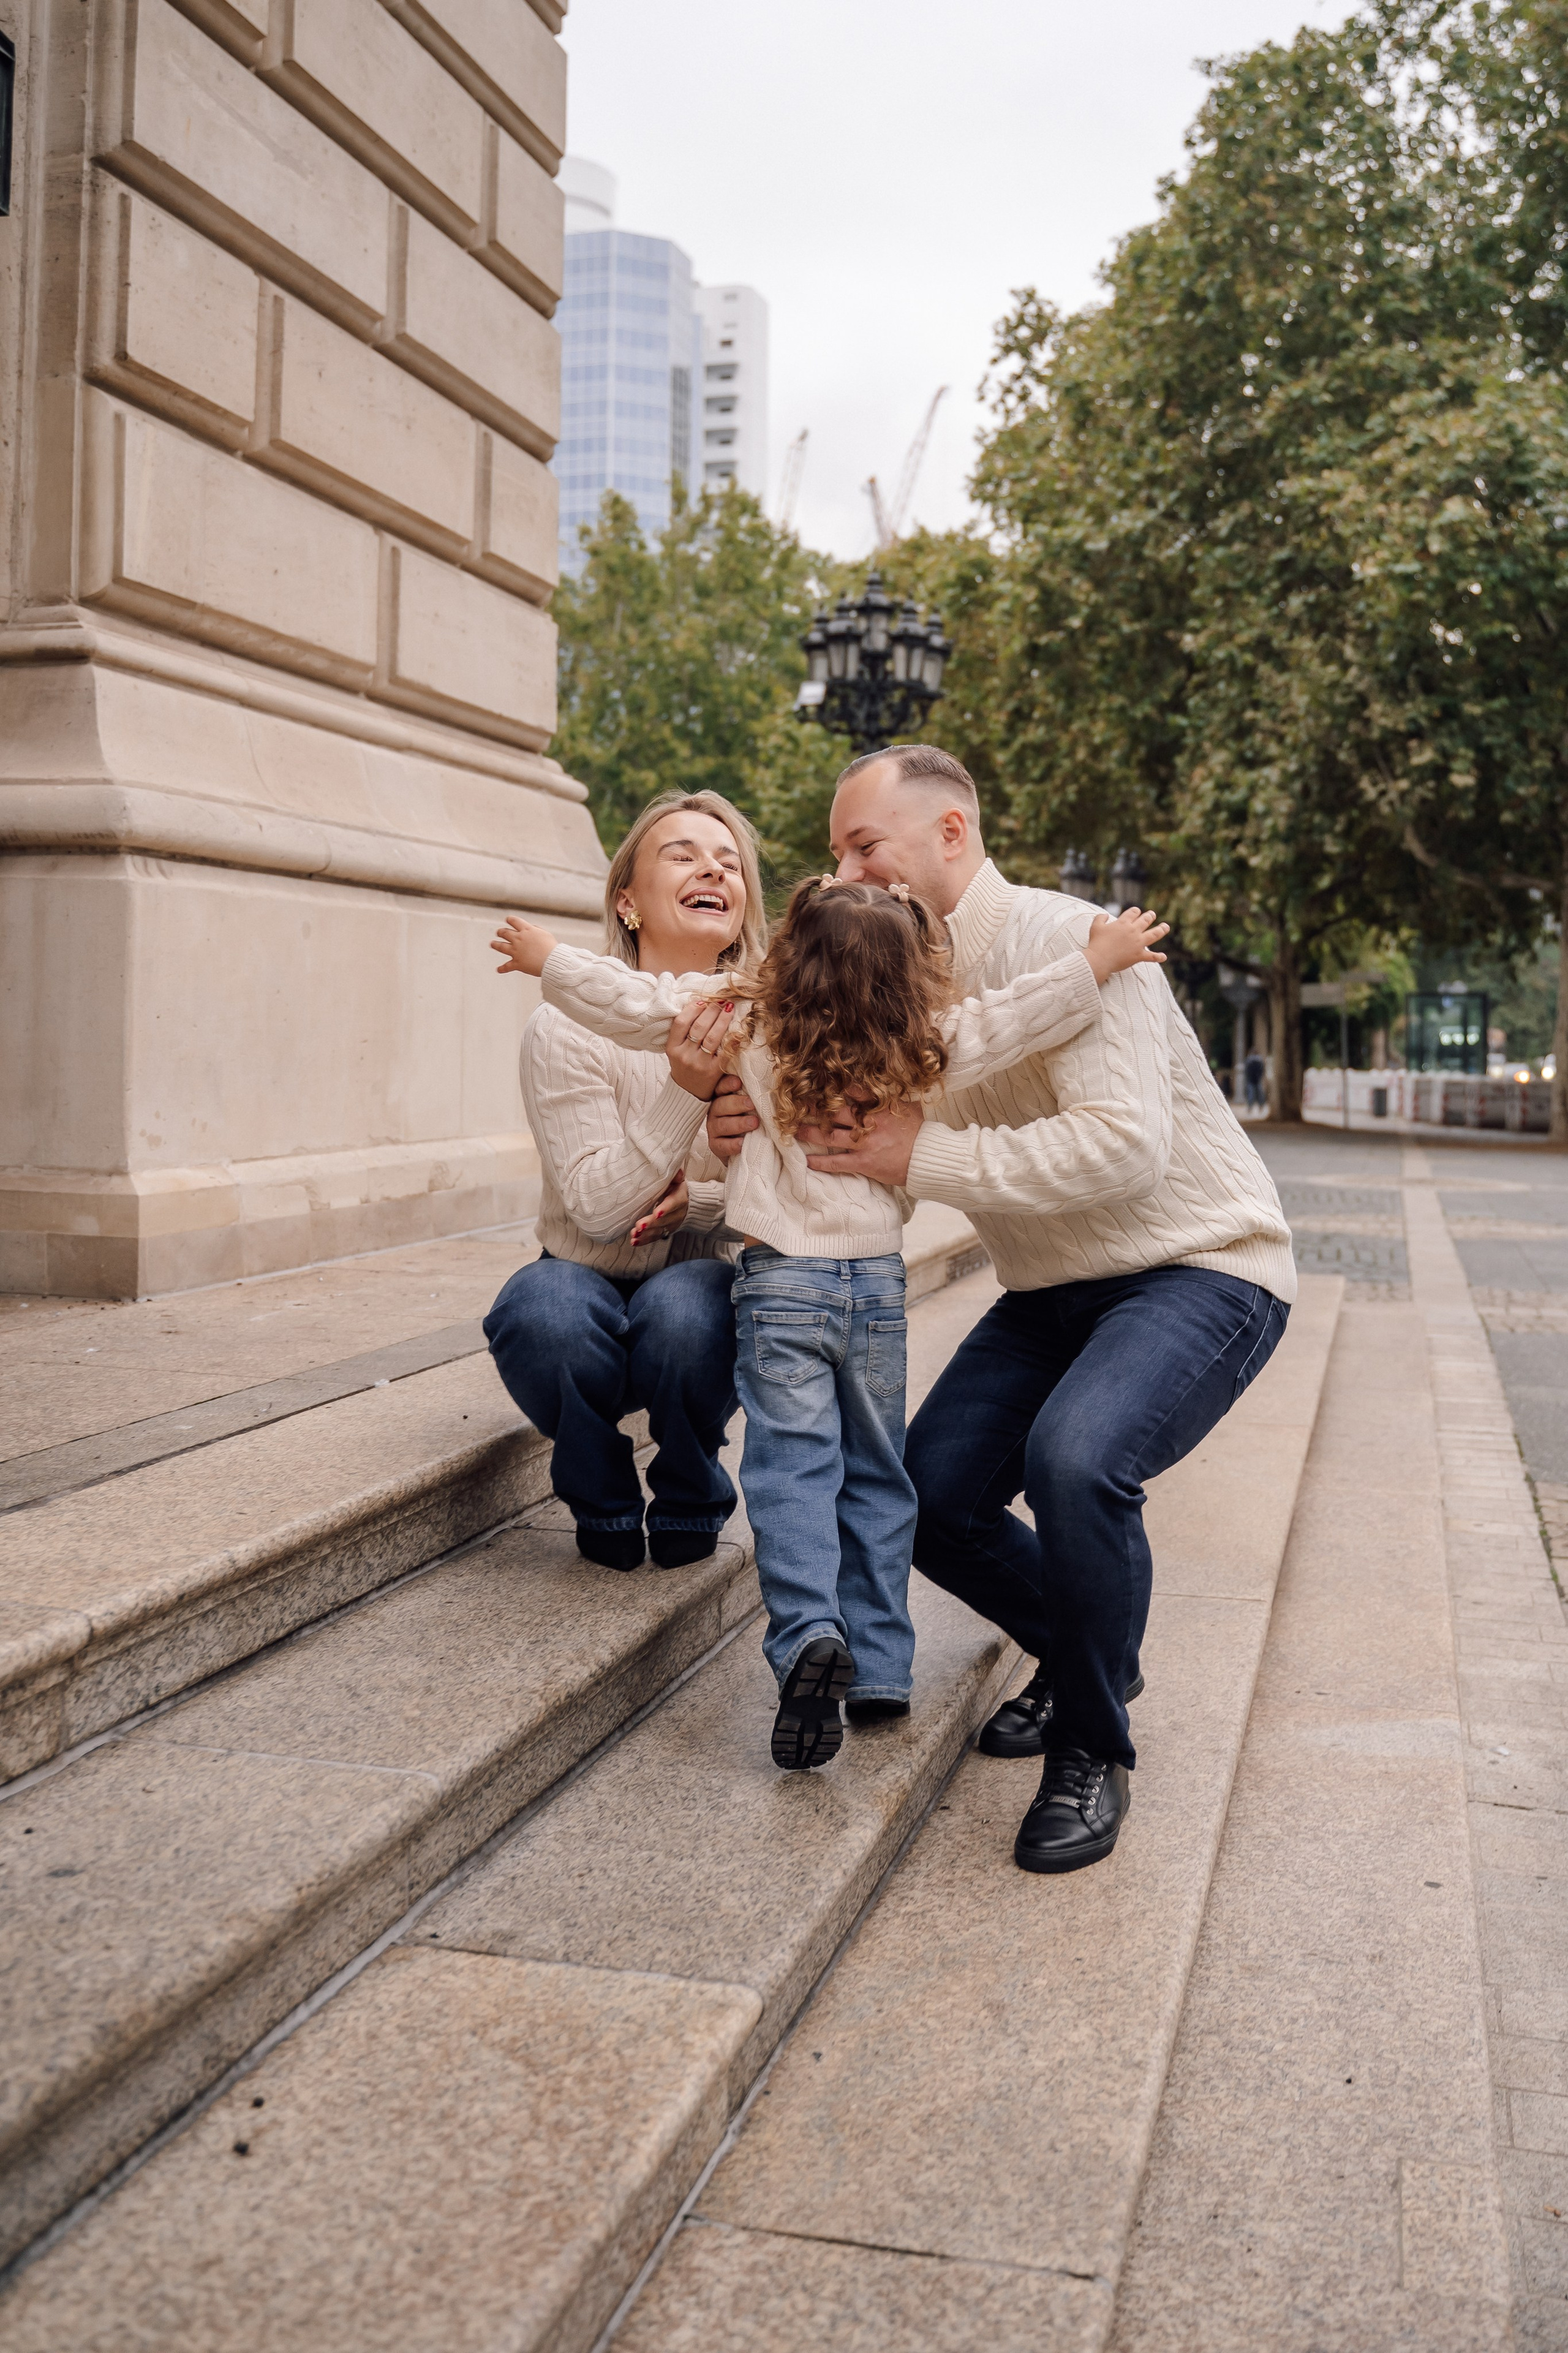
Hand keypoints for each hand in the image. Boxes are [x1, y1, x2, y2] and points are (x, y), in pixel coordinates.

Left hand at [492, 914, 557, 976]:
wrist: (552, 961)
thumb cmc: (552, 948)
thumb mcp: (545, 934)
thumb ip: (536, 930)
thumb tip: (532, 928)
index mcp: (526, 930)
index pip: (514, 921)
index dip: (510, 920)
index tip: (507, 920)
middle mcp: (519, 939)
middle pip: (505, 933)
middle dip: (500, 932)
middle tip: (499, 932)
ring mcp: (516, 951)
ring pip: (501, 946)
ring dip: (495, 945)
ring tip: (492, 944)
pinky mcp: (517, 963)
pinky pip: (507, 966)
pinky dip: (502, 969)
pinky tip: (498, 969)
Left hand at [630, 1173, 688, 1246]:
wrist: (688, 1204)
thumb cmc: (677, 1189)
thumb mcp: (677, 1180)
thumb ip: (676, 1176)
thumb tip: (678, 1173)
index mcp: (679, 1199)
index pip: (673, 1204)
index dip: (666, 1209)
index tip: (656, 1213)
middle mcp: (676, 1214)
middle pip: (664, 1220)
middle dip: (651, 1224)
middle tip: (639, 1226)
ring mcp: (670, 1224)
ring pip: (658, 1231)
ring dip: (646, 1234)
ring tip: (634, 1234)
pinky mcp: (664, 1231)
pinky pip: (654, 1237)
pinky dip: (644, 1240)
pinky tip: (634, 1241)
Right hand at [667, 995, 735, 1099]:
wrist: (687, 1094)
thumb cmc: (683, 1067)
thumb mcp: (676, 1050)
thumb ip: (683, 1032)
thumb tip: (699, 1005)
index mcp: (672, 1048)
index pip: (681, 1022)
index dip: (693, 1008)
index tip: (703, 1001)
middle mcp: (684, 1055)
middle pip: (699, 1026)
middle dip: (712, 1010)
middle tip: (720, 1000)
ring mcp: (698, 1064)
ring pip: (712, 1036)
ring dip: (722, 1019)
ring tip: (729, 1008)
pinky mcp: (713, 1072)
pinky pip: (725, 1052)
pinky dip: (733, 1040)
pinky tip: (739, 1030)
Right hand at [707, 1070, 758, 1161]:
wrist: (747, 1145)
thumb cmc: (751, 1118)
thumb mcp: (752, 1105)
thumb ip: (753, 1096)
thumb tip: (767, 1083)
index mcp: (722, 1097)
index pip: (721, 1087)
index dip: (727, 1084)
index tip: (739, 1082)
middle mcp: (715, 1111)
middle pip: (720, 1105)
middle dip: (736, 1104)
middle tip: (751, 1104)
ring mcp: (713, 1129)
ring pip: (721, 1125)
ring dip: (738, 1124)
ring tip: (754, 1123)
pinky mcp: (715, 1145)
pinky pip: (721, 1145)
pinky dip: (732, 1144)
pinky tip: (743, 1142)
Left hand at [802, 1098, 924, 1187]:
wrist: (929, 1156)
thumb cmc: (921, 1131)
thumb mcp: (907, 1107)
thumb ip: (891, 1099)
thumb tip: (885, 1089)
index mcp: (879, 1106)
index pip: (853, 1091)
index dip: (834, 1087)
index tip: (817, 1083)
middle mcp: (868, 1121)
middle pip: (835, 1111)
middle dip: (814, 1107)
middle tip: (796, 1104)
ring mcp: (865, 1143)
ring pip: (830, 1135)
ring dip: (810, 1132)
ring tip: (794, 1129)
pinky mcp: (864, 1162)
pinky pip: (837, 1162)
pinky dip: (821, 1162)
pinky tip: (807, 1161)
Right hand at [1084, 905, 1168, 984]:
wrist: (1099, 959)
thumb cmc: (1096, 943)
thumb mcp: (1095, 927)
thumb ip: (1100, 918)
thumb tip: (1105, 915)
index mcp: (1123, 923)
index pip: (1133, 912)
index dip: (1136, 911)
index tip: (1137, 912)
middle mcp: (1133, 931)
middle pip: (1146, 920)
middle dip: (1150, 916)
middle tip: (1152, 914)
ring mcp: (1138, 943)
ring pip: (1154, 934)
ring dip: (1161, 930)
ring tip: (1166, 927)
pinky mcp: (1139, 955)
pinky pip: (1151, 957)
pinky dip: (1158, 957)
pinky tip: (1163, 957)